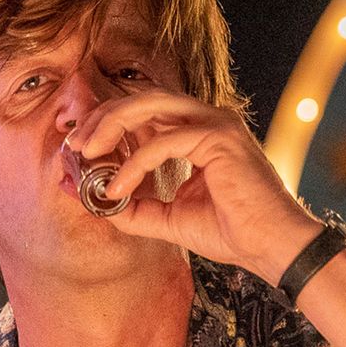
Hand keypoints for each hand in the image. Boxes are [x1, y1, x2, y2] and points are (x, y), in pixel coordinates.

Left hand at [65, 89, 322, 284]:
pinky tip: (117, 187)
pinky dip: (134, 164)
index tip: (78, 149)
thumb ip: (131, 206)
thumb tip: (89, 199)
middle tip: (75, 145)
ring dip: (111, 127)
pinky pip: (162, 142)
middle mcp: (205, 119)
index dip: (106, 124)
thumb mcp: (166, 218)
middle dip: (102, 118)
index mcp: (194, 132)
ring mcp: (214, 123)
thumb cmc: (229, 231)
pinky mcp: (219, 137)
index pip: (142, 112)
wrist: (270, 247)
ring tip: (87, 154)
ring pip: (149, 106)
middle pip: (140, 99)